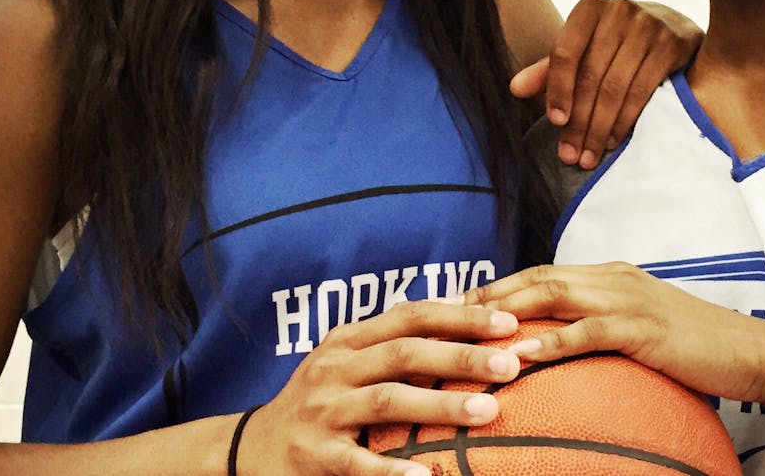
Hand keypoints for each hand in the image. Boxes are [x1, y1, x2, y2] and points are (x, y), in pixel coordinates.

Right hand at [236, 301, 523, 475]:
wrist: (254, 447)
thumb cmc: (322, 398)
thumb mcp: (351, 358)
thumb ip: (397, 337)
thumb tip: (463, 304)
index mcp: (350, 338)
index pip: (411, 316)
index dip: (460, 316)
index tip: (508, 322)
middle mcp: (336, 367)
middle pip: (405, 353)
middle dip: (461, 356)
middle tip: (511, 363)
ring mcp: (324, 410)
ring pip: (387, 400)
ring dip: (439, 406)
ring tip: (486, 411)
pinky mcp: (316, 454)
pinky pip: (358, 463)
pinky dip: (391, 471)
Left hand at [464, 263, 764, 406]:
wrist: (750, 351)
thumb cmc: (694, 347)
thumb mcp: (640, 329)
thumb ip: (601, 328)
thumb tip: (560, 347)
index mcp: (610, 276)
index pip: (542, 273)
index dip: (499, 287)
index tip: (458, 305)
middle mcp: (613, 278)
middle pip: (538, 278)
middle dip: (489, 294)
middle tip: (444, 313)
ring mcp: (628, 299)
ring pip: (555, 295)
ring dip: (508, 311)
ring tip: (467, 327)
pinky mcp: (643, 328)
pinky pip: (588, 331)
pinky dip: (551, 342)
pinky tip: (522, 356)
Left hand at [509, 0, 701, 168]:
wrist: (672, 26)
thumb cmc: (617, 42)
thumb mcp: (584, 49)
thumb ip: (550, 69)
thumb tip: (515, 89)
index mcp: (588, 9)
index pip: (565, 52)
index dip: (558, 90)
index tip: (554, 122)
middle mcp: (618, 10)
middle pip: (591, 75)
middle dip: (578, 121)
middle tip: (570, 155)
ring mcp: (648, 26)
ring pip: (616, 87)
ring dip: (600, 128)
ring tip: (588, 156)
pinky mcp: (671, 44)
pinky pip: (642, 91)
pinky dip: (625, 121)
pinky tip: (613, 141)